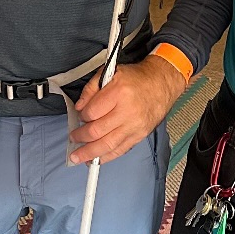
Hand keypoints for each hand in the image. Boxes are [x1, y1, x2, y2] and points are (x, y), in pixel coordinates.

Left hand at [69, 54, 184, 164]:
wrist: (161, 84)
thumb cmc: (135, 78)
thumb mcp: (110, 73)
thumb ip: (91, 89)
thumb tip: (79, 107)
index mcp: (119, 92)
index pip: (91, 112)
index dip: (81, 115)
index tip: (79, 115)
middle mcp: (127, 111)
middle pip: (97, 131)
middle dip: (80, 137)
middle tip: (73, 137)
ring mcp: (134, 126)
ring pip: (107, 144)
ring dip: (89, 153)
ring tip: (77, 157)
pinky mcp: (139, 135)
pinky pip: (120, 150)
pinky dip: (106, 157)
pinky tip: (94, 160)